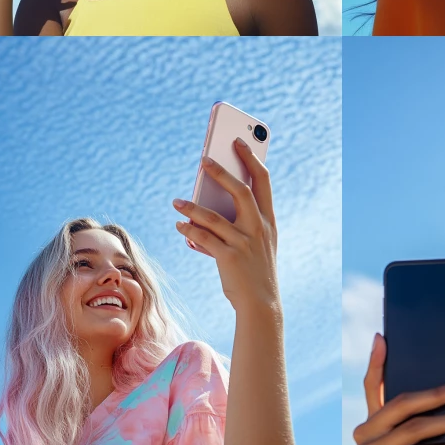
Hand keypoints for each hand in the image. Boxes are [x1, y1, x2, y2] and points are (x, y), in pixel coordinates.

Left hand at [172, 138, 279, 314]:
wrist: (261, 303)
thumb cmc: (255, 268)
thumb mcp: (256, 241)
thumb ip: (239, 221)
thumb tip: (208, 203)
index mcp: (268, 219)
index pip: (263, 180)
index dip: (252, 159)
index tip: (240, 141)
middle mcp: (259, 226)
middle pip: (240, 190)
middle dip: (222, 171)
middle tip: (204, 158)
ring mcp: (244, 242)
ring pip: (214, 216)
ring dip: (191, 206)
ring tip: (176, 201)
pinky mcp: (229, 257)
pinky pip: (204, 238)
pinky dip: (189, 230)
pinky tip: (179, 225)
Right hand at [353, 334, 444, 444]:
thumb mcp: (401, 439)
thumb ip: (409, 416)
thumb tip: (439, 382)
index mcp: (368, 420)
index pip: (370, 385)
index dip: (375, 361)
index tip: (383, 337)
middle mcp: (364, 433)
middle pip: (402, 404)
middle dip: (437, 393)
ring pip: (416, 429)